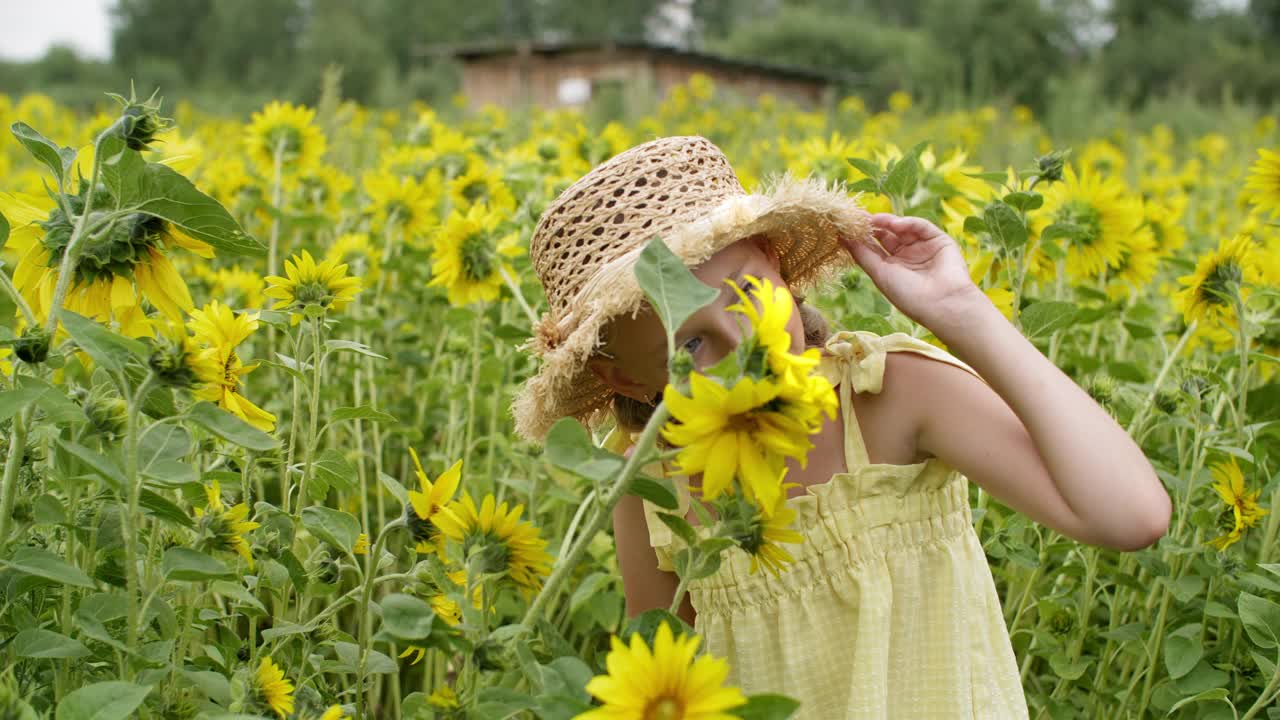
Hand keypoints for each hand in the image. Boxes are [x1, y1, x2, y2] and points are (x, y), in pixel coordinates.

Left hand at [841, 213, 983, 328]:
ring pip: (902, 228)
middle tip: (859, 216)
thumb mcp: (879, 274)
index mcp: (891, 267)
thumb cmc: (908, 295)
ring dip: (889, 222)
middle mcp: (906, 256)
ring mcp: (922, 247)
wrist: (942, 303)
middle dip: (873, 225)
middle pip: (886, 235)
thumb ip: (861, 254)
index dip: (860, 236)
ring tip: (876, 220)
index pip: (873, 246)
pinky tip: (896, 224)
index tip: (846, 224)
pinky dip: (908, 222)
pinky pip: (921, 226)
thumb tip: (841, 237)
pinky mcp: (938, 240)